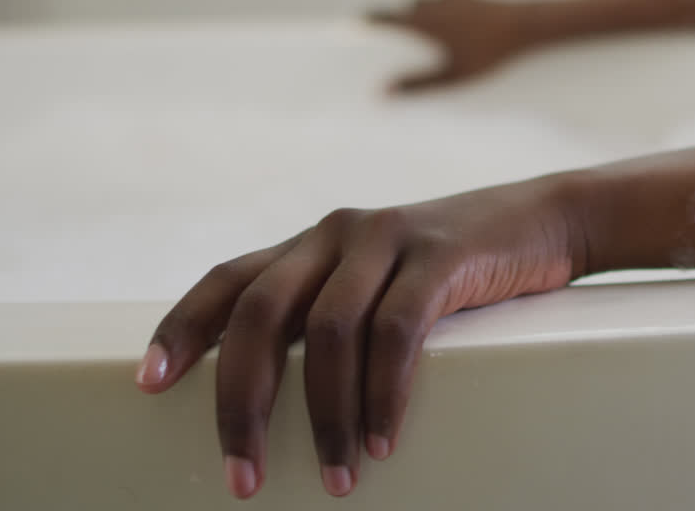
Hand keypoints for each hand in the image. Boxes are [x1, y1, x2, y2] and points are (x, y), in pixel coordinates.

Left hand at [135, 176, 586, 497]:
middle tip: (241, 470)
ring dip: (325, 414)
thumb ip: (334, 311)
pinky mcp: (442, 254)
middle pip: (261, 313)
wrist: (544, 220)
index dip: (183, 328)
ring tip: (335, 474)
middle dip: (242, 399)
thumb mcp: (383, 281)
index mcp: (314, 243)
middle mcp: (339, 234)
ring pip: (329, 330)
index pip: (230, 279)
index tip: (149, 383)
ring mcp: (389, 237)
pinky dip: (384, 390)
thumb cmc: (456, 269)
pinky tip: (382, 436)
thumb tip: (282, 396)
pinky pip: (397, 329)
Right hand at [369, 0, 528, 91]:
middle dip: (401, 19)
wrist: (523, 25)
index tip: (359, 24)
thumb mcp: (451, 76)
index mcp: (422, 21)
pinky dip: (444, 5)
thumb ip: (417, 84)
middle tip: (396, 34)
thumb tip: (383, 93)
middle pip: (406, 8)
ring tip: (425, 28)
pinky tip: (451, 17)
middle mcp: (432, 3)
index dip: (370, 20)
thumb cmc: (487, 53)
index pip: (386, 16)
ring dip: (422, 10)